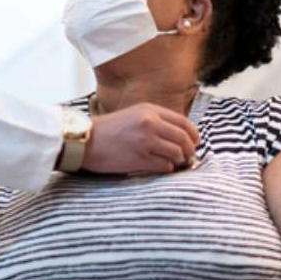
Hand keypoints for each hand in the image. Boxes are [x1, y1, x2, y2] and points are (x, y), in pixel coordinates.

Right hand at [82, 102, 199, 174]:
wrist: (86, 141)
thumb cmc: (107, 130)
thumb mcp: (133, 115)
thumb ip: (155, 121)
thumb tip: (179, 135)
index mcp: (149, 110)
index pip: (184, 122)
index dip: (193, 135)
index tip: (195, 143)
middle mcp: (150, 123)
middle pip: (184, 139)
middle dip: (190, 150)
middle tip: (188, 157)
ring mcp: (146, 141)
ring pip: (177, 153)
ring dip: (178, 161)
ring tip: (173, 163)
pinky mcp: (140, 158)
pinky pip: (165, 166)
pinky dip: (167, 169)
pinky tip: (160, 167)